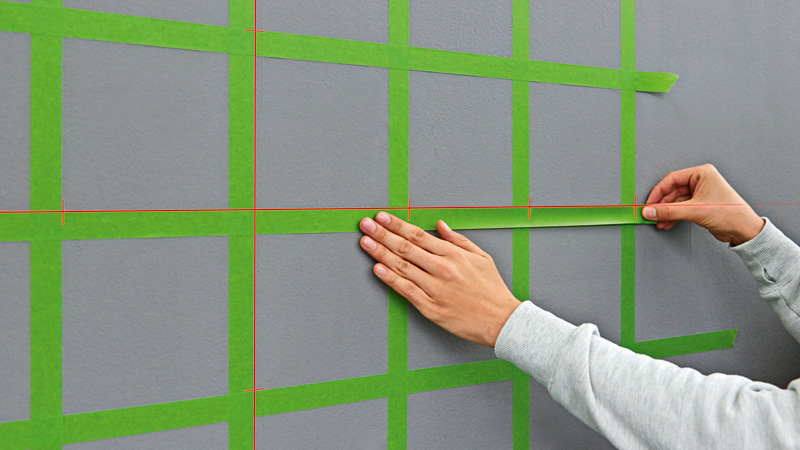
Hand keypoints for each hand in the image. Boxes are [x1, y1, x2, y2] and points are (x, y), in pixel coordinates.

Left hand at [358, 212, 519, 346]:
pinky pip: (406, 291)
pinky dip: (390, 279)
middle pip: (406, 248)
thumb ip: (458, 240)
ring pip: (402, 267)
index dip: (397, 225)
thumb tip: (440, 225)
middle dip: (383, 234)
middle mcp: (442, 269)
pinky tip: (377, 269)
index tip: (382, 217)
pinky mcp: (431, 308)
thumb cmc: (492, 289)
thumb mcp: (481, 257)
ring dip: (380, 253)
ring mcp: (435, 289)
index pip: (418, 235)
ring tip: (365, 242)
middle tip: (365, 224)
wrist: (501, 320)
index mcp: (453, 255)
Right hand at [643, 164, 764, 245]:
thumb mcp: (695, 211)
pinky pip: (681, 208)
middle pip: (672, 191)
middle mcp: (701, 181)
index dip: (658, 192)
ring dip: (666, 212)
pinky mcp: (700, 205)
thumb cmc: (730, 214)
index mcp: (702, 173)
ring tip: (657, 221)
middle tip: (651, 214)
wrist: (745, 230)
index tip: (649, 203)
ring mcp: (701, 193)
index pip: (672, 179)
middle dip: (662, 204)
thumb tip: (649, 211)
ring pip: (676, 201)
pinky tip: (666, 223)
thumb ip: (669, 211)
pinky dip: (673, 216)